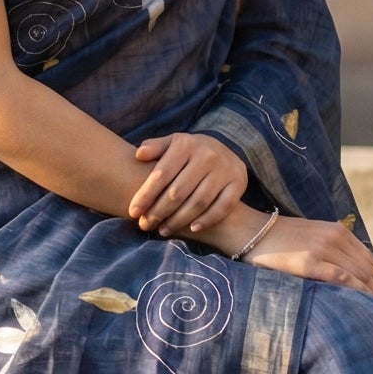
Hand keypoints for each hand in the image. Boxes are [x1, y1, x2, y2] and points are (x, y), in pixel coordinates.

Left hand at [129, 132, 246, 237]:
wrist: (226, 150)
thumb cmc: (190, 152)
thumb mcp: (173, 143)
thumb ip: (155, 147)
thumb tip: (139, 154)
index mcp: (186, 144)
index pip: (161, 174)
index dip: (146, 195)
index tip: (133, 212)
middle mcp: (207, 155)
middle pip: (178, 192)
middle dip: (159, 211)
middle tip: (145, 225)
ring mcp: (225, 170)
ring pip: (198, 202)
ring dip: (179, 220)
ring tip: (163, 230)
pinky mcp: (239, 183)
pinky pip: (222, 207)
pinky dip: (207, 220)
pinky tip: (192, 229)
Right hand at [245, 215, 372, 296]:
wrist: (249, 230)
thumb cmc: (277, 240)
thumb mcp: (310, 236)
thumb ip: (329, 249)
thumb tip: (348, 274)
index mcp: (337, 231)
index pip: (369, 260)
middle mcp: (334, 237)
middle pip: (368, 269)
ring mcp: (322, 249)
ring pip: (359, 274)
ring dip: (371, 295)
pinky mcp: (309, 262)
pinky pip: (342, 278)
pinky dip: (357, 291)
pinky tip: (362, 305)